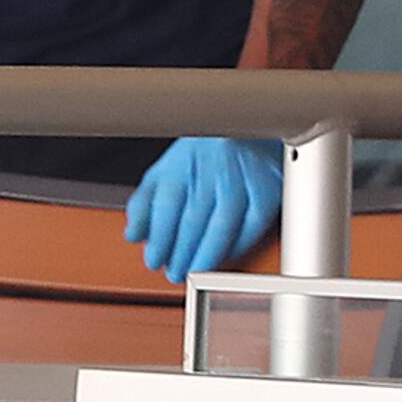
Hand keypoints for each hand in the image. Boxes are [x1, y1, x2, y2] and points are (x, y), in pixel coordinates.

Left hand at [124, 136, 283, 284]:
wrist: (248, 129)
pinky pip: (252, 225)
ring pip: (223, 224)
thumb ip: (145, 203)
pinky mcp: (268, 186)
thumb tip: (133, 234)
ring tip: (195, 272)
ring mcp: (242, 175)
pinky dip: (238, 246)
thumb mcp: (166, 171)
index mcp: (183, 161)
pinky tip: (225, 257)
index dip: (159, 238)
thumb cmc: (204, 154)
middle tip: (174, 272)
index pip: (166, 205)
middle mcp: (212, 166)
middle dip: (181, 253)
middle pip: (193, 218)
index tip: (153, 259)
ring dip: (207, 255)